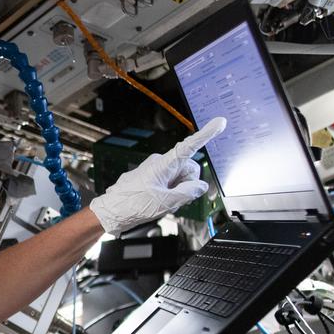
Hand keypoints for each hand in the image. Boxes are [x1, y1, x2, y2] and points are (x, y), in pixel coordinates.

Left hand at [89, 117, 226, 233]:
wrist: (113, 211)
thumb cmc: (134, 204)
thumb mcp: (166, 202)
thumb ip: (188, 192)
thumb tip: (201, 185)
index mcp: (164, 163)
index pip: (190, 146)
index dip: (206, 134)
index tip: (219, 122)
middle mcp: (161, 162)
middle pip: (190, 170)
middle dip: (187, 185)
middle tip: (172, 198)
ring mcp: (157, 169)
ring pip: (182, 178)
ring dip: (178, 191)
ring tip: (162, 201)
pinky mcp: (155, 176)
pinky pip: (172, 182)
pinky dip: (171, 193)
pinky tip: (159, 201)